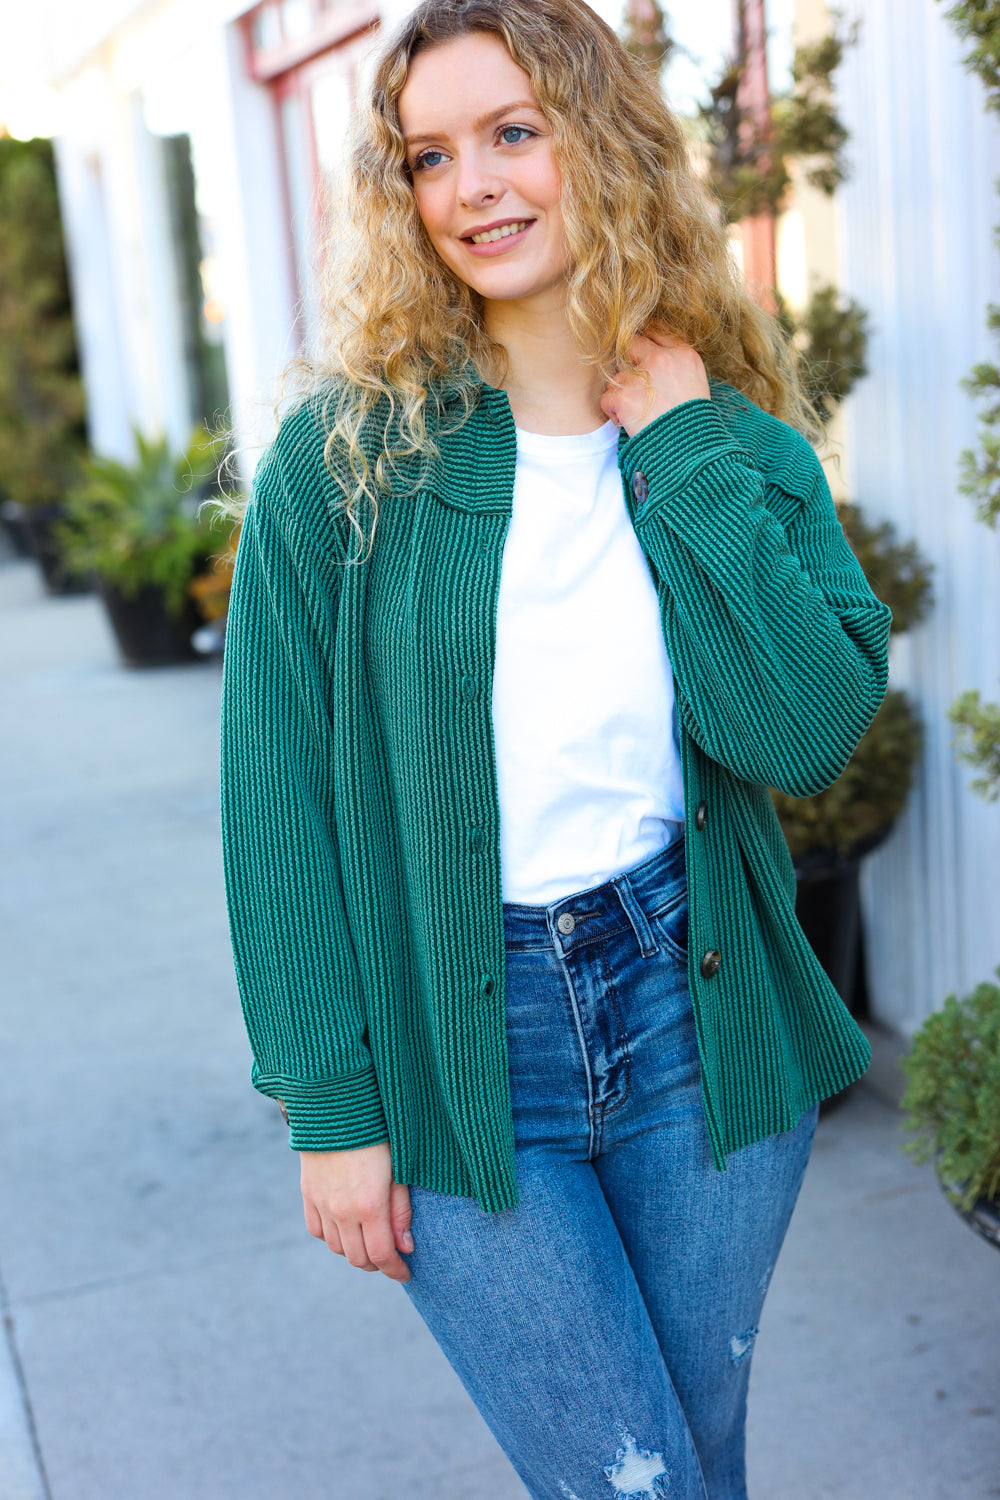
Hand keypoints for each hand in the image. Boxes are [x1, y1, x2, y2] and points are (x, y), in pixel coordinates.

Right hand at [300, 1141, 412, 1281]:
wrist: (336, 1107)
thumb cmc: (377, 1135)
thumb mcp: (399, 1169)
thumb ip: (401, 1211)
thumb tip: (406, 1247)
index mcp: (370, 1205)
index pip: (382, 1255)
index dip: (395, 1270)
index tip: (406, 1273)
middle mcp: (342, 1211)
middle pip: (358, 1258)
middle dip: (377, 1264)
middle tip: (391, 1257)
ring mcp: (322, 1204)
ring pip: (337, 1248)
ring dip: (355, 1252)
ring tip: (370, 1242)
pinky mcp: (308, 1195)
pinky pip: (317, 1231)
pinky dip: (333, 1237)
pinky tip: (346, 1229)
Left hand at [600, 327, 709, 437]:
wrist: (691, 450)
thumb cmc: (693, 421)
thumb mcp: (696, 382)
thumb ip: (676, 364)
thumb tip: (650, 355)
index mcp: (683, 354)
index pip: (655, 332)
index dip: (645, 344)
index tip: (639, 354)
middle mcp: (661, 359)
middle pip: (630, 345)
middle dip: (629, 364)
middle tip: (635, 386)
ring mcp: (640, 377)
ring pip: (617, 377)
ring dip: (622, 394)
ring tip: (638, 413)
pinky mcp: (623, 397)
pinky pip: (607, 398)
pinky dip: (613, 412)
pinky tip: (628, 421)